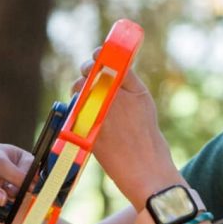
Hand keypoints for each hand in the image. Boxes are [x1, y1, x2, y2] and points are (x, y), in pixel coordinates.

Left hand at [71, 49, 177, 202]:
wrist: (145, 169)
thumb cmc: (147, 139)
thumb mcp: (144, 105)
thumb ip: (128, 86)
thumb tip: (108, 70)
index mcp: (134, 90)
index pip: (112, 61)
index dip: (101, 55)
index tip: (97, 55)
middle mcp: (116, 96)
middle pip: (91, 72)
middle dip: (87, 73)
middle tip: (88, 77)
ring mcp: (100, 110)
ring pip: (79, 88)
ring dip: (79, 89)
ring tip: (86, 99)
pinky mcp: (87, 126)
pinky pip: (76, 107)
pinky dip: (77, 107)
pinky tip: (84, 114)